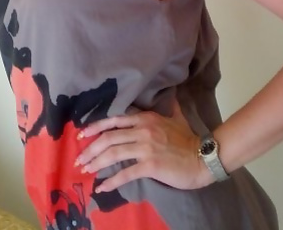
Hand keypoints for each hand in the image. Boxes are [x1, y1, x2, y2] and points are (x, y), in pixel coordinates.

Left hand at [75, 102, 213, 191]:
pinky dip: (112, 181)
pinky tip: (102, 187)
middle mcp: (142, 130)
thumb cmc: (189, 139)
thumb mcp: (177, 118)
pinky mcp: (150, 164)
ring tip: (85, 171)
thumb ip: (170, 107)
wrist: (203, 157)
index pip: (114, 120)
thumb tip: (171, 95)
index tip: (81, 134)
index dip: (96, 127)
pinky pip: (126, 173)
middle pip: (109, 137)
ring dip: (96, 163)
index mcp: (146, 118)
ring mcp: (146, 147)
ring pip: (113, 153)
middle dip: (90, 149)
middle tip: (79, 158)